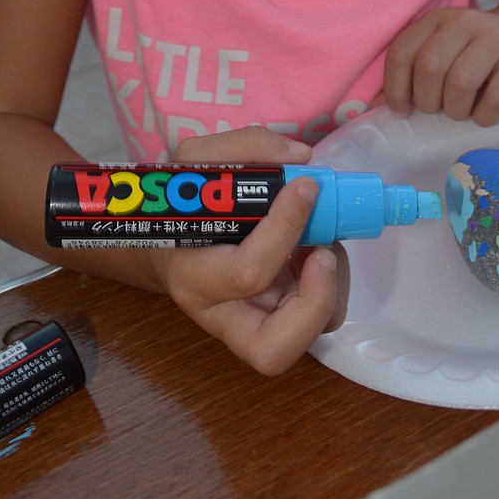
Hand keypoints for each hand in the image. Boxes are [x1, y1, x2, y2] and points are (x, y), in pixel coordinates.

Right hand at [154, 129, 348, 375]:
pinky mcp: (282, 318)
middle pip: (272, 350)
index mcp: (196, 279)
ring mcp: (257, 324)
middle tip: (323, 251)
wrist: (166, 243)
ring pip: (309, 336)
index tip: (305, 186)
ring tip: (322, 241)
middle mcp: (225, 317)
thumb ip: (245, 148)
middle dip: (315, 300)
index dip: (285, 230)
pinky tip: (315, 247)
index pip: (247, 273)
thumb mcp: (194, 162)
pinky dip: (331, 282)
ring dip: (332, 287)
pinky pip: (319, 315)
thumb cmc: (182, 204)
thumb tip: (302, 157)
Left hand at [376, 7, 498, 126]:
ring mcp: (496, 38)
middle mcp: (464, 22)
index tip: (402, 110)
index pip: (402, 52)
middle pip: (430, 67)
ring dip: (456, 111)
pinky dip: (484, 117)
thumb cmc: (476, 52)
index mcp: (437, 19)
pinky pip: (495, 98)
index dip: (395, 88)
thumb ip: (411, 74)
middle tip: (438, 110)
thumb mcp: (443, 50)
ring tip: (462, 111)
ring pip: (461, 82)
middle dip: (428, 101)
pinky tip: (484, 115)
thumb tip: (376, 110)